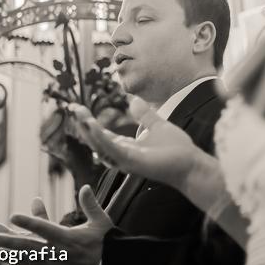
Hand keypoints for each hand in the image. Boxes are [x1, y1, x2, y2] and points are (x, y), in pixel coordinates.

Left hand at [0, 184, 111, 264]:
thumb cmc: (100, 243)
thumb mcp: (101, 223)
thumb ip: (91, 205)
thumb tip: (85, 186)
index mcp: (68, 238)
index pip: (45, 228)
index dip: (29, 222)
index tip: (13, 215)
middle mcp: (58, 253)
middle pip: (31, 247)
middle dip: (12, 242)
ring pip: (28, 261)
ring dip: (10, 255)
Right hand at [71, 97, 204, 191]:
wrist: (191, 164)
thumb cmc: (177, 150)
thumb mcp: (157, 126)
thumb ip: (145, 115)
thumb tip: (134, 100)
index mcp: (127, 147)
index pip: (103, 134)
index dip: (89, 123)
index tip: (78, 108)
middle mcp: (122, 155)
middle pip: (97, 141)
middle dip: (84, 126)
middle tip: (73, 109)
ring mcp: (126, 161)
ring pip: (101, 146)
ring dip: (89, 131)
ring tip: (79, 114)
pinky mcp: (132, 163)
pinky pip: (112, 150)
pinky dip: (101, 138)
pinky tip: (92, 125)